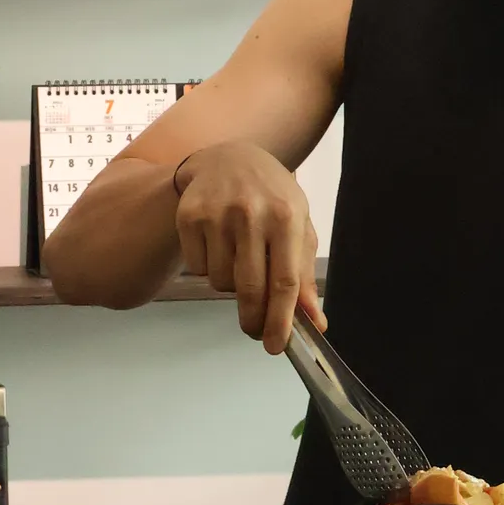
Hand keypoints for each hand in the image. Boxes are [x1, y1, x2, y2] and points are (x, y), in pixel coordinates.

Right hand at [169, 145, 320, 354]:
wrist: (229, 157)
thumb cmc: (271, 196)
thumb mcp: (298, 225)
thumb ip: (305, 274)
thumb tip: (314, 321)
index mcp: (286, 217)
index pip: (285, 280)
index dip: (281, 319)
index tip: (276, 346)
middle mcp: (250, 214)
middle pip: (250, 288)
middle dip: (252, 319)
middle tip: (254, 329)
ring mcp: (217, 214)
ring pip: (221, 282)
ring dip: (230, 286)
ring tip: (238, 261)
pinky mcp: (189, 217)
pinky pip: (197, 268)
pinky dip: (208, 269)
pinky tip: (217, 246)